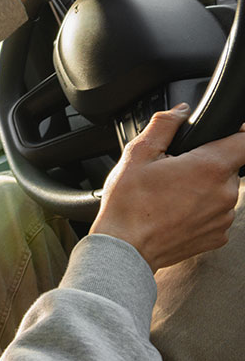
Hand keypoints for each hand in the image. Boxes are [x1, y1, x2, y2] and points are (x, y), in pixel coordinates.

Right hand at [91, 105, 244, 271]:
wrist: (126, 248)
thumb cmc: (129, 204)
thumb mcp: (138, 154)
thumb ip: (164, 125)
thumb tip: (181, 111)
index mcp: (208, 167)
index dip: (239, 132)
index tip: (226, 134)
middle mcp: (224, 193)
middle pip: (228, 166)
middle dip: (205, 163)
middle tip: (174, 170)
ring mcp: (223, 217)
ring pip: (221, 190)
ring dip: (202, 188)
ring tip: (169, 194)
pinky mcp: (217, 236)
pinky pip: (216, 214)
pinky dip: (200, 210)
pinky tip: (173, 211)